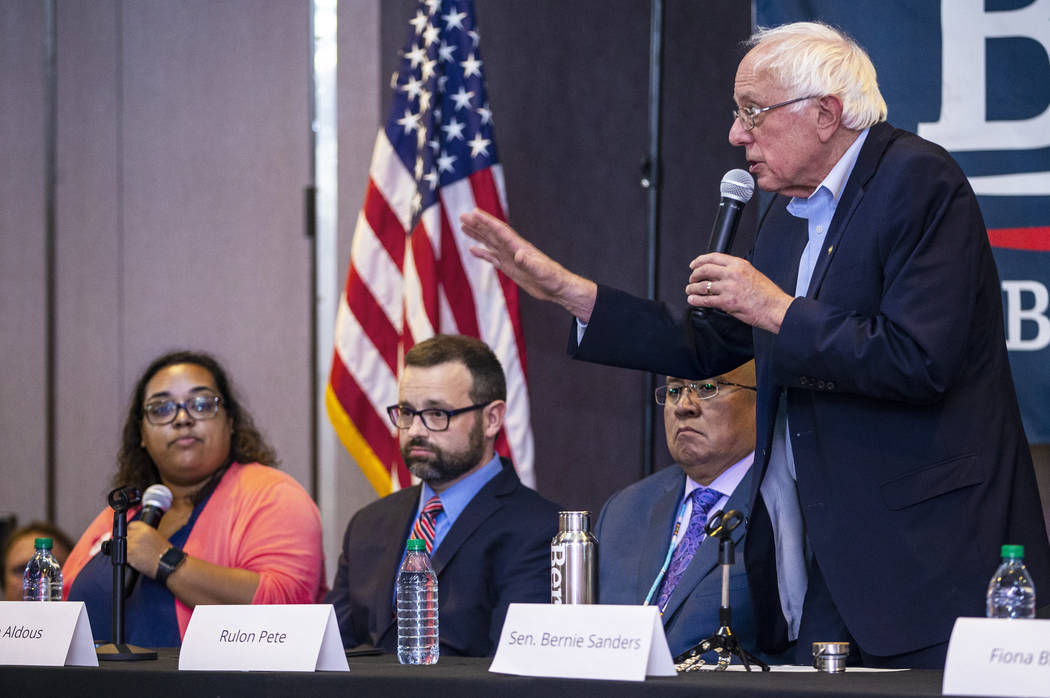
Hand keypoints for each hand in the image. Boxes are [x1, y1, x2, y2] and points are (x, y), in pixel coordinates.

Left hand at [126, 520, 171, 577]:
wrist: (168, 563)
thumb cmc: (164, 552)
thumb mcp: (156, 537)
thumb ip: (144, 534)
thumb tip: (134, 536)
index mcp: (146, 529)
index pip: (131, 525)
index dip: (129, 531)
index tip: (129, 536)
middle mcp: (138, 534)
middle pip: (124, 535)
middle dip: (126, 541)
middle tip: (132, 548)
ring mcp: (133, 544)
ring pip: (121, 545)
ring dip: (125, 550)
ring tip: (134, 555)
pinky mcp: (129, 554)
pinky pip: (121, 555)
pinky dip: (125, 558)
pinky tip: (133, 560)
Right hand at [460, 209, 596, 322]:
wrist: (557, 288)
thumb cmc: (552, 278)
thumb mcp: (542, 272)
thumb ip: (530, 263)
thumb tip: (518, 255)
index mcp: (519, 247)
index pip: (500, 231)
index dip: (487, 222)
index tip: (474, 213)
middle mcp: (513, 249)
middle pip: (492, 233)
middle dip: (477, 225)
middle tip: (462, 216)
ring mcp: (510, 258)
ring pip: (490, 243)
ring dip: (477, 235)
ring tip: (463, 226)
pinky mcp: (510, 268)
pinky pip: (493, 257)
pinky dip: (482, 253)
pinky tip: (472, 250)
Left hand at [687, 252, 793, 332]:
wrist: (775, 308)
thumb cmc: (767, 294)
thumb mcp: (752, 274)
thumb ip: (735, 271)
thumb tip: (720, 274)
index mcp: (739, 264)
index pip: (713, 257)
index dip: (699, 261)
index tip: (694, 265)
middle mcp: (733, 274)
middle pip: (705, 270)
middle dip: (694, 275)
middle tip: (692, 279)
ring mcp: (729, 288)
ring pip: (703, 285)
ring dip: (693, 288)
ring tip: (690, 290)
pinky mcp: (726, 302)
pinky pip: (706, 300)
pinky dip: (696, 300)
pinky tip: (693, 300)